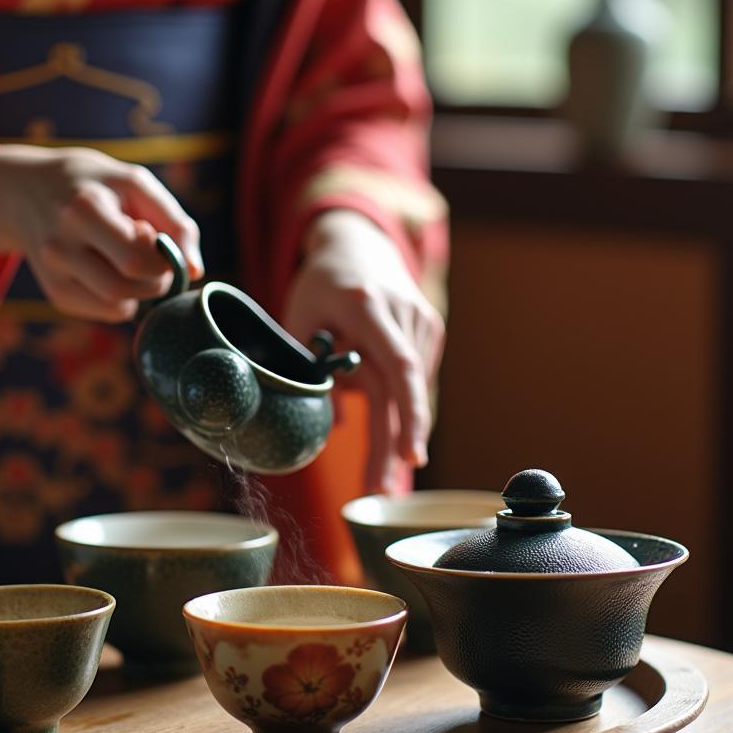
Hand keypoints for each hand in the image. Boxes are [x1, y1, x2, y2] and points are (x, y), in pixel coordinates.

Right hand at [0, 144, 203, 321]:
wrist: (24, 191)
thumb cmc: (94, 184)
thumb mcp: (134, 183)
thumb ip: (174, 221)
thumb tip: (196, 270)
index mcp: (84, 210)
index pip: (136, 260)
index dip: (162, 258)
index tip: (158, 238)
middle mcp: (61, 245)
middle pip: (126, 287)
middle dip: (155, 277)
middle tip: (152, 255)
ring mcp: (54, 274)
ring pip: (119, 306)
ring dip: (142, 290)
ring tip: (132, 260)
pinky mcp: (55, 293)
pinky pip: (107, 311)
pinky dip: (123, 297)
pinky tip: (112, 269)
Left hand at [282, 209, 443, 491]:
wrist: (359, 245)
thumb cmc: (322, 283)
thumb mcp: (300, 318)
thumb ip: (310, 368)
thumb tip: (334, 424)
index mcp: (368, 306)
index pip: (398, 366)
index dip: (408, 413)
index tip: (410, 456)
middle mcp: (404, 312)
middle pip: (406, 390)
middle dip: (396, 444)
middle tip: (380, 488)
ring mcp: (424, 320)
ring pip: (408, 389)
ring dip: (391, 425)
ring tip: (373, 454)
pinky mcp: (432, 329)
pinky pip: (413, 378)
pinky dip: (396, 397)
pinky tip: (376, 392)